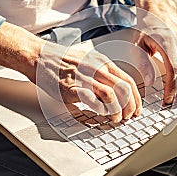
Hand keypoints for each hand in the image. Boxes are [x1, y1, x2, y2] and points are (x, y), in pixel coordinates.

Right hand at [0, 22, 140, 121]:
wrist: (40, 57)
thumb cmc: (62, 61)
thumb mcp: (88, 62)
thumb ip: (102, 76)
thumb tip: (114, 93)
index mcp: (103, 63)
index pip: (128, 81)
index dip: (136, 98)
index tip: (136, 109)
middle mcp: (97, 69)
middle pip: (124, 90)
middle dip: (130, 107)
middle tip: (128, 117)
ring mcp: (85, 78)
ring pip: (112, 95)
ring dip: (117, 111)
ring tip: (115, 119)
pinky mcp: (73, 88)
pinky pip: (93, 100)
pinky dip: (101, 110)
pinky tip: (101, 114)